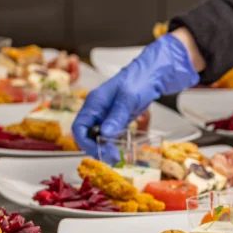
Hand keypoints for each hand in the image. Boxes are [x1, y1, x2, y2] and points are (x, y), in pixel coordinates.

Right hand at [72, 31, 200, 159]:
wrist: (152, 74)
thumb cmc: (139, 80)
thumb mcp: (128, 98)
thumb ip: (116, 116)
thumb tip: (105, 134)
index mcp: (94, 103)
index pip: (79, 127)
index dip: (86, 142)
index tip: (100, 152)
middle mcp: (96, 110)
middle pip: (87, 135)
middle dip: (96, 148)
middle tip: (112, 158)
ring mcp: (105, 115)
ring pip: (97, 137)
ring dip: (104, 149)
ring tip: (116, 157)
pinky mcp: (115, 119)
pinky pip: (108, 136)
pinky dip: (112, 145)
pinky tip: (120, 151)